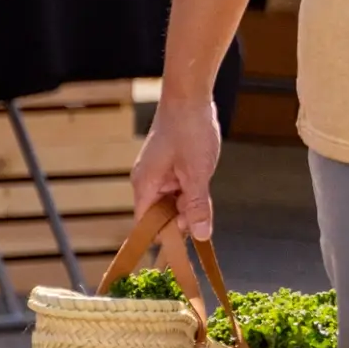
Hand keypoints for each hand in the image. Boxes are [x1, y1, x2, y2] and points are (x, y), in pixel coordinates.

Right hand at [132, 89, 225, 245]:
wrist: (190, 96)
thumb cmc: (189, 131)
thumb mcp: (197, 173)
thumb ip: (197, 206)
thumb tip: (200, 235)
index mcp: (145, 186)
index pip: (145, 225)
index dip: (161, 239)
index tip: (181, 252)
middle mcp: (148, 182)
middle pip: (162, 215)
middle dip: (183, 219)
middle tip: (202, 212)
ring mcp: (160, 173)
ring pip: (175, 202)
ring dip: (191, 203)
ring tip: (202, 184)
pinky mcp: (172, 166)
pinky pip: (181, 188)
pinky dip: (193, 191)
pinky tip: (203, 179)